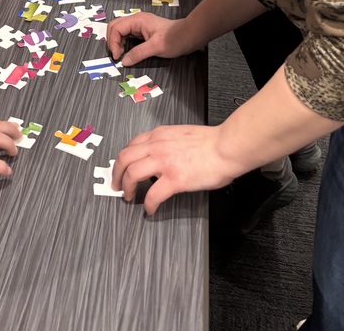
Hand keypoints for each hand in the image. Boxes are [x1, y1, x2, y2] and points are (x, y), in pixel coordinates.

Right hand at [107, 11, 197, 65]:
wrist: (189, 35)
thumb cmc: (175, 39)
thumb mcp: (156, 47)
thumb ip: (138, 53)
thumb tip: (123, 61)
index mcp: (138, 20)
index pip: (116, 28)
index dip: (113, 43)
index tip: (118, 57)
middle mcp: (136, 20)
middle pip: (115, 26)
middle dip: (112, 40)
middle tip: (116, 55)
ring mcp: (139, 24)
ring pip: (120, 30)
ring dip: (117, 41)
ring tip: (120, 54)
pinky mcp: (143, 30)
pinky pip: (127, 34)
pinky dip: (123, 42)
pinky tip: (126, 51)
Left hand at [112, 124, 236, 214]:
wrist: (226, 147)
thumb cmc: (211, 141)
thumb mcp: (182, 134)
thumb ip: (169, 142)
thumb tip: (165, 155)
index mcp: (160, 135)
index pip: (131, 144)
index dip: (124, 159)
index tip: (123, 167)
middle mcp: (157, 146)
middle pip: (124, 158)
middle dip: (116, 174)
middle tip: (117, 185)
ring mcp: (164, 163)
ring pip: (132, 174)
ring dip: (127, 188)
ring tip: (129, 197)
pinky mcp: (174, 179)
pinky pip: (153, 195)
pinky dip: (148, 204)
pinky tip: (150, 210)